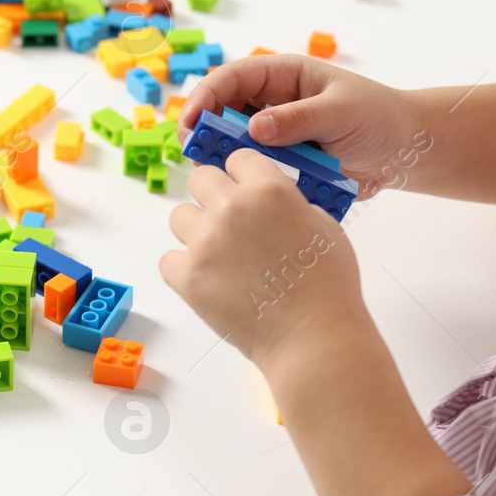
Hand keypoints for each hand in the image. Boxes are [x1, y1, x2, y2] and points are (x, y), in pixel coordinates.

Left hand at [160, 149, 365, 368]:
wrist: (312, 337)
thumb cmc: (327, 287)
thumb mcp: (324, 227)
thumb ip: (292, 205)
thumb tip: (273, 205)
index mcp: (269, 189)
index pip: (238, 158)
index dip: (243, 175)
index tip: (245, 188)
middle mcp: (231, 208)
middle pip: (200, 179)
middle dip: (213, 196)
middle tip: (229, 221)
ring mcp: (205, 242)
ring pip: (180, 217)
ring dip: (196, 231)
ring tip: (220, 255)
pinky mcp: (187, 276)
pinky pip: (169, 259)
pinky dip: (184, 268)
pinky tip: (209, 280)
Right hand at [178, 55, 430, 198]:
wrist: (406, 150)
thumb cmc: (379, 117)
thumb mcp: (341, 112)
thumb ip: (298, 118)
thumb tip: (256, 127)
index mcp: (284, 76)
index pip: (234, 77)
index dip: (207, 95)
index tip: (192, 120)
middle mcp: (273, 101)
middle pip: (224, 108)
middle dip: (206, 126)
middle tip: (194, 150)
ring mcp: (276, 132)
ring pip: (234, 139)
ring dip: (221, 153)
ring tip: (210, 170)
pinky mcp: (282, 160)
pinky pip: (254, 165)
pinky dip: (244, 173)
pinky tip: (239, 184)